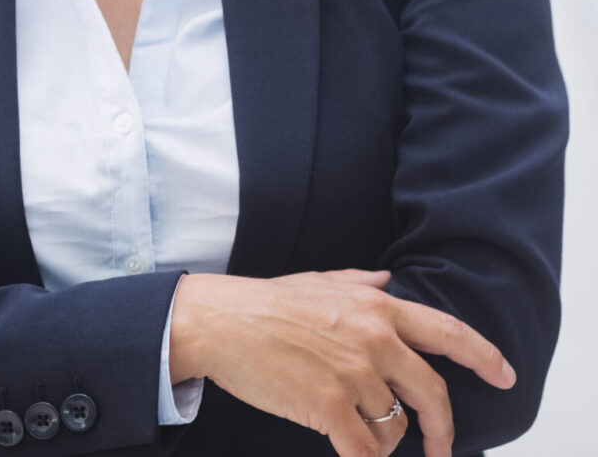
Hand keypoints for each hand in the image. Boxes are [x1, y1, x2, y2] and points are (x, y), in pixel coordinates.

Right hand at [170, 269, 515, 456]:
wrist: (215, 321)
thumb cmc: (260, 303)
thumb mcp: (316, 281)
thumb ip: (358, 282)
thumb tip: (388, 280)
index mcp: (375, 306)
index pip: (448, 333)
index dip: (484, 357)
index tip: (505, 376)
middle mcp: (374, 339)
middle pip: (433, 393)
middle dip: (442, 428)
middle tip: (440, 446)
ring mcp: (354, 374)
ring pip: (394, 426)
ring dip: (382, 439)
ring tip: (358, 433)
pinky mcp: (329, 406)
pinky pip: (365, 449)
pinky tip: (355, 455)